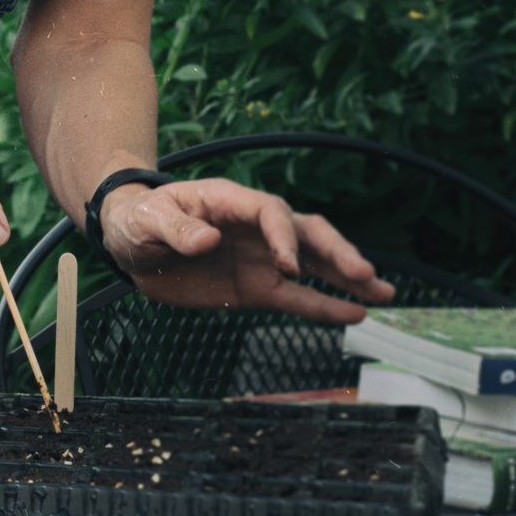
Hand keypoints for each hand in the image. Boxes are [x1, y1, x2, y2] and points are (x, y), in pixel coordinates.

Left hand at [98, 178, 395, 321]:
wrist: (131, 243)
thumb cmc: (140, 220)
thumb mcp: (150, 220)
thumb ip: (177, 229)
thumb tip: (208, 240)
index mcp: (232, 202)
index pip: (272, 212)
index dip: (285, 236)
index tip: (289, 265)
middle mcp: (256, 228)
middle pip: (307, 233)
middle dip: (337, 252)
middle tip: (364, 273)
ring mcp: (262, 258)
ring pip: (314, 265)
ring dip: (347, 277)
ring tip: (384, 292)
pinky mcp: (257, 288)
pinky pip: (297, 298)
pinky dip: (325, 306)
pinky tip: (356, 313)